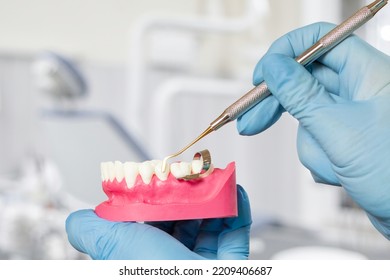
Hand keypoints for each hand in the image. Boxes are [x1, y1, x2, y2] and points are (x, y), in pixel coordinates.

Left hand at [65, 185, 250, 258]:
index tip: (162, 178)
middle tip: (193, 175)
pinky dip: (237, 211)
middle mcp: (171, 262)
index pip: (148, 221)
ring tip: (214, 179)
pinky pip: (236, 234)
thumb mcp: (119, 247)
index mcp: (144, 258)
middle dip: (188, 194)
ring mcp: (201, 265)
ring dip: (213, 198)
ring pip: (209, 224)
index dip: (155, 198)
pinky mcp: (229, 266)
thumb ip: (95, 232)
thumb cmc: (161, 276)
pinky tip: (234, 192)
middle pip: (181, 220)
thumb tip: (77, 219)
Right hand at [237, 22, 389, 238]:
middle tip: (251, 122)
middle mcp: (360, 89)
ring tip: (334, 163)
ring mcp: (351, 115)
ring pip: (306, 116)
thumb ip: (300, 95)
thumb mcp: (338, 130)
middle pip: (304, 80)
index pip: (319, 40)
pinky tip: (339, 172)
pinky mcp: (344, 138)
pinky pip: (313, 138)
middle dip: (277, 104)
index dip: (286, 52)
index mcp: (368, 72)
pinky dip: (318, 157)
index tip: (261, 75)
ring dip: (310, 144)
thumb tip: (273, 66)